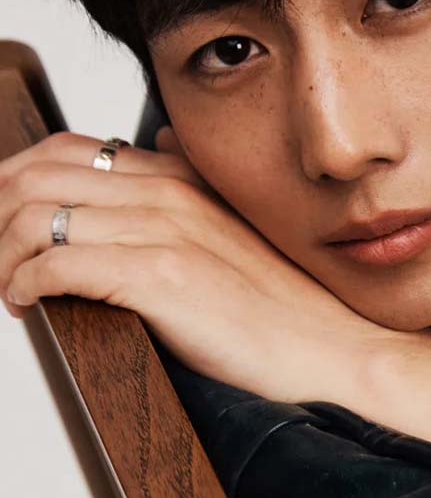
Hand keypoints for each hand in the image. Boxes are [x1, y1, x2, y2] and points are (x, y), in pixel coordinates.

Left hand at [0, 129, 389, 403]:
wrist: (331, 351)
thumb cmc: (282, 306)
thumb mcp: (234, 230)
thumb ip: (190, 184)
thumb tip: (156, 147)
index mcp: (182, 180)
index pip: (67, 151)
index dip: (15, 182)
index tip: (2, 224)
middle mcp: (170, 194)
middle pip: (37, 176)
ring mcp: (166, 232)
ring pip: (37, 217)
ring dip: (2, 254)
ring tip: (6, 284)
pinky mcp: (161, 278)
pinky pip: (57, 266)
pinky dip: (24, 284)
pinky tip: (26, 303)